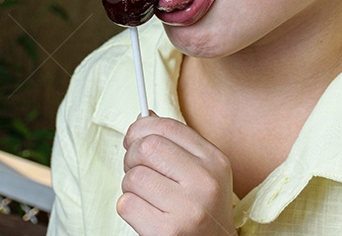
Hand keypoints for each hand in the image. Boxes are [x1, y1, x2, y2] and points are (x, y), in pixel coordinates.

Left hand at [119, 113, 235, 235]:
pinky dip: (128, 208)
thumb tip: (143, 117)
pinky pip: (126, 204)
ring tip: (146, 196)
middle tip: (135, 169)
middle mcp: (205, 182)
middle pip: (147, 148)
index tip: (132, 137)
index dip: (141, 127)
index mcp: (215, 160)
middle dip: (132, 157)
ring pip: (133, 177)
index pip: (167, 127)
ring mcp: (188, 208)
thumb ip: (175, 144)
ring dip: (130, 186)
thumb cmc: (202, 208)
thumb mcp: (202, 172)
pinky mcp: (167, 231)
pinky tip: (145, 214)